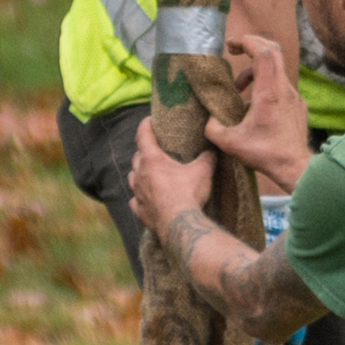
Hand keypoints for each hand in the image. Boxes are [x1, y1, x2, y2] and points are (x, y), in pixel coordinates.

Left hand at [128, 117, 213, 237]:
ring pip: (133, 177)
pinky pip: (135, 200)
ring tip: (150, 173)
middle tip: (155, 149)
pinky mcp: (139, 211)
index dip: (145, 126)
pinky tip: (146, 198)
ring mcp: (137, 194)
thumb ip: (206, 158)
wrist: (179, 224)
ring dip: (140, 173)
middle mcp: (140, 175)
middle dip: (144, 151)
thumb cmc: (188, 193)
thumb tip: (211, 152)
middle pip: (137, 157)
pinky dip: (140, 196)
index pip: (143, 136)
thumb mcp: (203, 171)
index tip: (148, 120)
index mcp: (152, 160)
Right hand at [206, 33, 311, 192]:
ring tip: (239, 88)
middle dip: (253, 45)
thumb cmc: (265, 153)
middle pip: (274, 51)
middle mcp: (284, 89)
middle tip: (235, 50)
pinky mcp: (298, 105)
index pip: (264, 52)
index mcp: (268, 92)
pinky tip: (255, 106)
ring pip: (276, 70)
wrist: (295, 167)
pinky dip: (266, 85)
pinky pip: (281, 85)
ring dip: (256, 72)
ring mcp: (294, 96)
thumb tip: (209, 119)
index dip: (248, 42)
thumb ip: (213, 128)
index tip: (232, 45)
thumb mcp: (231, 143)